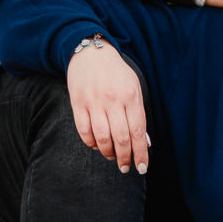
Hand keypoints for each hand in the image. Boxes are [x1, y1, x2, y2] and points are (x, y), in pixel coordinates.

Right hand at [67, 41, 148, 173]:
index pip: (138, 132)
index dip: (141, 153)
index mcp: (130, 96)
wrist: (91, 53)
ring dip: (108, 153)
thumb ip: (139, 114)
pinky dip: (91, 143)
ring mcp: (94, 102)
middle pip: (120, 138)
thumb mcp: (134, 88)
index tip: (142, 167)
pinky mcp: (78, 104)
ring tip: (111, 156)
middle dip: (124, 158)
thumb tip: (144, 142)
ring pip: (102, 138)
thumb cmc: (116, 73)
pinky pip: (84, 131)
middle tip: (126, 167)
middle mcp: (113, 100)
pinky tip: (97, 145)